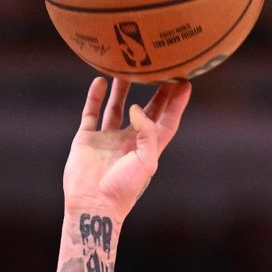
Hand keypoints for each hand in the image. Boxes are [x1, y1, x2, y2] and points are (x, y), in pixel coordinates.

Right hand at [63, 77, 191, 220]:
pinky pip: (92, 113)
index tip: (184, 83)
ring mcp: (108, 139)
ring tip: (127, 68)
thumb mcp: (146, 161)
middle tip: (161, 68)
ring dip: (122, 90)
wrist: (93, 203)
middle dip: (154, 91)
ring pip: (117, 108)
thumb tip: (137, 108)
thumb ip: (147, 133)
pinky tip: (100, 81)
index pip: (167, 122)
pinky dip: (95, 97)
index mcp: (148, 149)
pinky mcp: (87, 139)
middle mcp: (130, 142)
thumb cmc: (124, 188)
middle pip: (146, 111)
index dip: (176, 104)